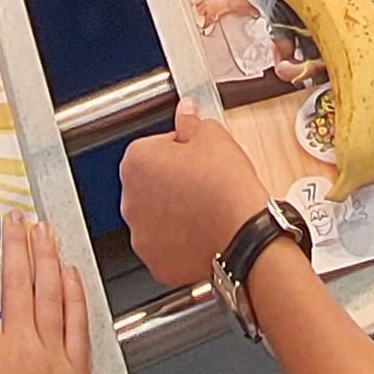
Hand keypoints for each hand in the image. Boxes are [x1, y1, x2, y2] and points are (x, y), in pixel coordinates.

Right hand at [0, 213, 91, 373]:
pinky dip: (75, 292)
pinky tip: (72, 273)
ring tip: (44, 231)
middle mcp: (20, 345)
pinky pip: (77, 321)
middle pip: (18, 281)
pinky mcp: (78, 371)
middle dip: (16, 243)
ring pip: (50, 292)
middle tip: (16, 217)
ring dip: (47, 257)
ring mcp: (53, 355)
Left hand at [120, 103, 279, 285]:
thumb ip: (190, 121)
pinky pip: (164, 247)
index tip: (195, 156)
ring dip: (172, 212)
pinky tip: (201, 232)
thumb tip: (185, 111)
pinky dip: (179, 242)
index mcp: (137, 162)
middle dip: (171, 182)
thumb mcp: (213, 136)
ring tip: (204, 208)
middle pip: (149, 183)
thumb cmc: (227, 189)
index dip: (178, 150)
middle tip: (202, 182)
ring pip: (154, 217)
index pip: (152, 147)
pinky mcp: (156, 262)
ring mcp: (141, 235)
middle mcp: (130, 200)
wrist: (244, 235)